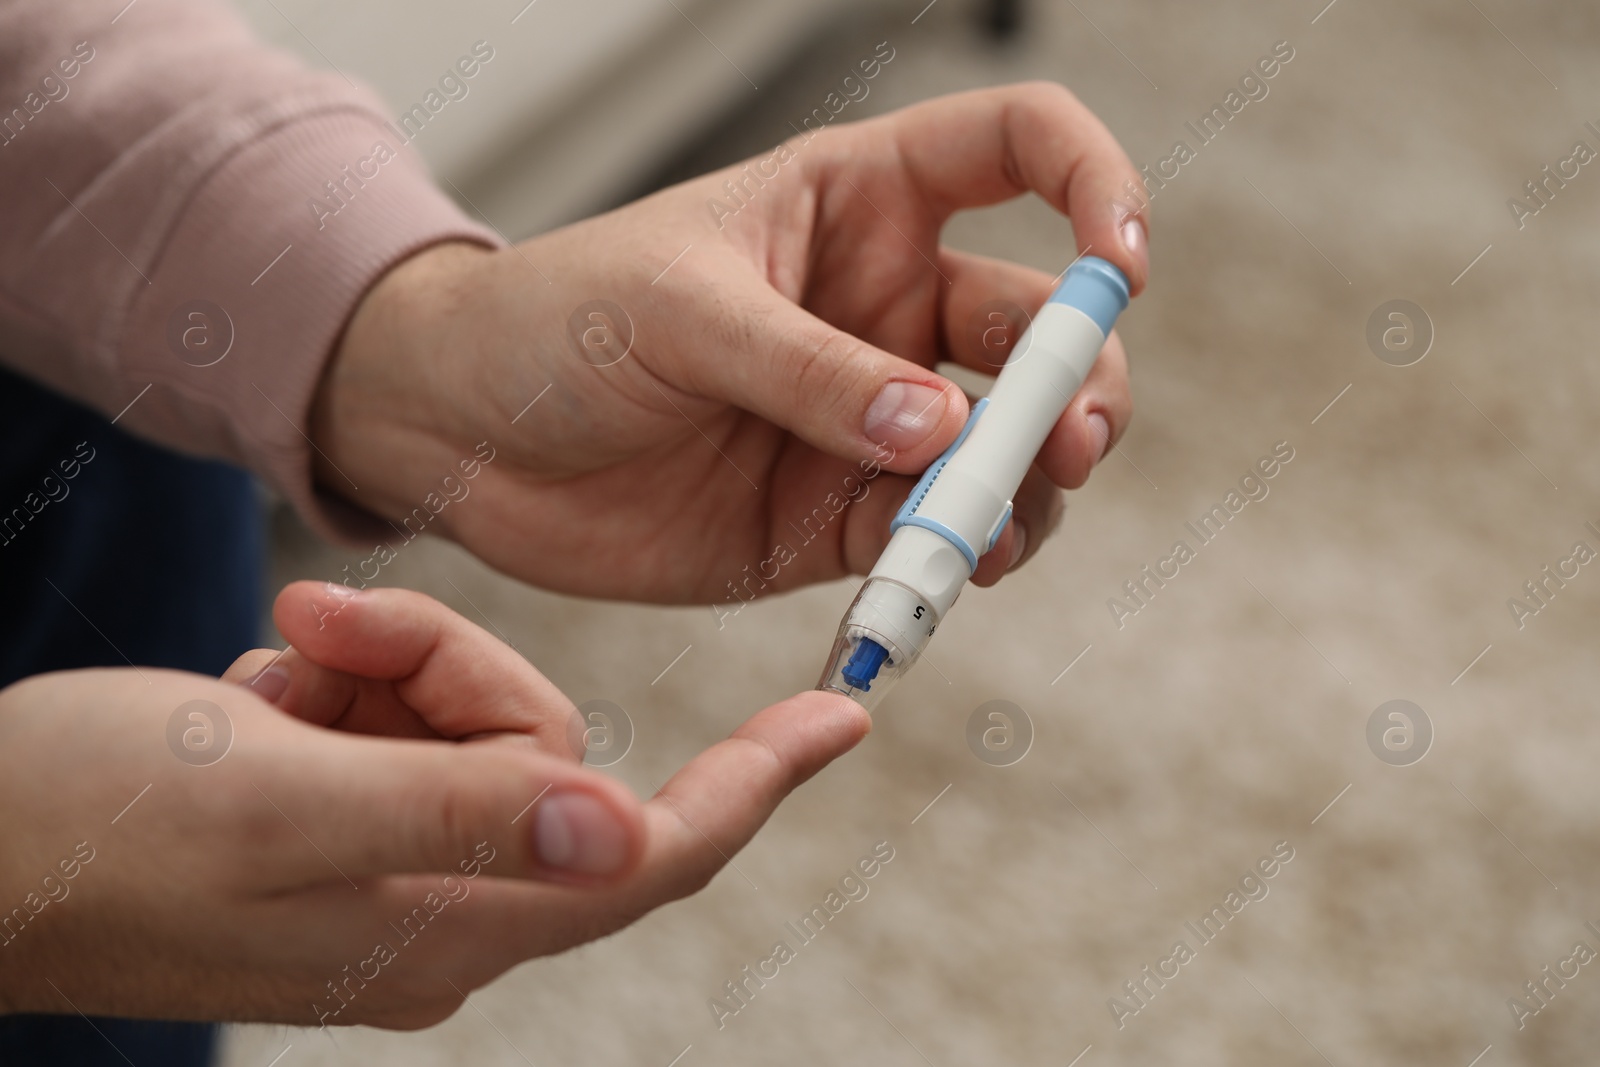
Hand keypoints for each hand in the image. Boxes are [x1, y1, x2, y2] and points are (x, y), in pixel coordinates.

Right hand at [0, 582, 867, 1025]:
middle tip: (322, 630)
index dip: (756, 785)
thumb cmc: (87, 820)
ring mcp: (393, 865)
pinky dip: (345, 678)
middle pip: (539, 746)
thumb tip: (621, 827)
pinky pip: (401, 719)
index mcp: (450, 922)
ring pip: (469, 717)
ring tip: (273, 662)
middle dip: (449, 665)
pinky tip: (259, 689)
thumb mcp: (276, 798)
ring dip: (384, 662)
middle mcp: (443, 908)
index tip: (844, 715)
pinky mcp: (345, 821)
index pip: (651, 855)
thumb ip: (456, 810)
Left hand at [314, 82, 1146, 601]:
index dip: (1097, 184)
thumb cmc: (554, 322)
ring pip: (1006, 449)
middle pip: (1043, 329)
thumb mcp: (675, 312)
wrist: (463, 439)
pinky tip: (937, 576)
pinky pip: (930, 538)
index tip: (1122, 265)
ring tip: (986, 530)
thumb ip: (804, 368)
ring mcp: (870, 419)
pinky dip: (953, 561)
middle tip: (1065, 444)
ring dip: (1027, 488)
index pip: (1020, 148)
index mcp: (859, 201)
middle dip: (1077, 386)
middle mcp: (886, 307)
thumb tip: (936, 428)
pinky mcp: (837, 517)